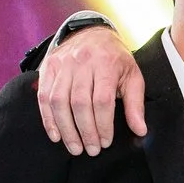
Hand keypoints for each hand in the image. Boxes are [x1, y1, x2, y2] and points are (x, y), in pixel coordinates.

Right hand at [36, 25, 143, 152]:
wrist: (92, 32)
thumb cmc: (115, 59)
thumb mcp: (132, 76)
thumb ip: (135, 104)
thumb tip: (140, 130)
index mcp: (106, 64)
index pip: (103, 101)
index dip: (103, 125)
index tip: (106, 142)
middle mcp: (82, 62)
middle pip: (80, 103)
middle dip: (85, 131)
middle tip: (91, 150)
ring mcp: (62, 64)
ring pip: (59, 101)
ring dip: (66, 129)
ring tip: (75, 147)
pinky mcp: (48, 67)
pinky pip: (44, 96)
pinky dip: (48, 119)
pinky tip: (56, 135)